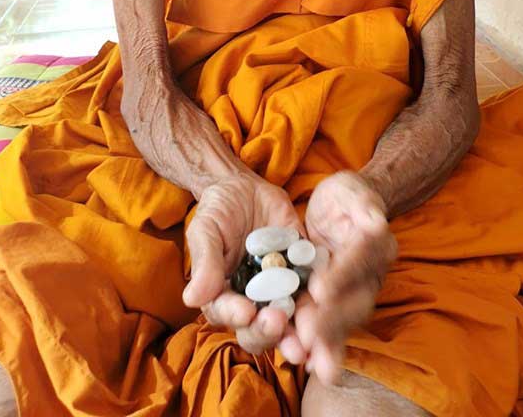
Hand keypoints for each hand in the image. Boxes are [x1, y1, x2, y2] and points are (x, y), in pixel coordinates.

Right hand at [182, 173, 306, 357]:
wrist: (246, 188)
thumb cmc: (218, 210)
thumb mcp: (206, 229)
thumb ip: (205, 263)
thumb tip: (192, 299)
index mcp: (224, 295)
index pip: (227, 314)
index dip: (235, 316)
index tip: (245, 312)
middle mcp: (253, 300)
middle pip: (259, 328)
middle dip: (268, 331)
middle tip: (278, 322)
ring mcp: (280, 289)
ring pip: (289, 319)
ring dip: (299, 332)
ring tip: (309, 335)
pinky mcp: (303, 273)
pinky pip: (314, 289)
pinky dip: (322, 299)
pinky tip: (330, 302)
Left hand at [295, 171, 396, 383]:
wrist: (341, 210)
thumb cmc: (345, 197)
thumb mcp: (351, 191)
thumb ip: (364, 203)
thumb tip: (377, 221)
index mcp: (377, 246)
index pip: (359, 262)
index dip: (341, 276)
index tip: (319, 289)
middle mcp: (371, 276)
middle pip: (354, 302)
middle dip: (331, 320)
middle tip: (308, 334)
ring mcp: (354, 295)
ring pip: (344, 322)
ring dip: (327, 342)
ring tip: (309, 360)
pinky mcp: (335, 305)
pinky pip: (330, 328)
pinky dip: (318, 346)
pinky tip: (303, 362)